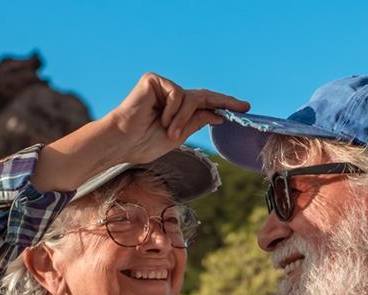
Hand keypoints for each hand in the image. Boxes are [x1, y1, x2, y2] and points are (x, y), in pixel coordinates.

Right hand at [106, 72, 249, 163]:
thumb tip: (219, 114)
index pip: (204, 105)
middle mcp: (170, 95)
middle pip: (203, 96)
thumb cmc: (144, 142)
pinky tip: (158, 116)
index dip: (223, 105)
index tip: (243, 109)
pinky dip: (172, 109)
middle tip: (244, 106)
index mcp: (176, 110)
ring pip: (190, 99)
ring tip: (167, 130)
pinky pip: (177, 93)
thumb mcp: (178, 135)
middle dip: (225, 101)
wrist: (123, 141)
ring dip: (182, 118)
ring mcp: (162, 86)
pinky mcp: (154, 79)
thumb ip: (197, 122)